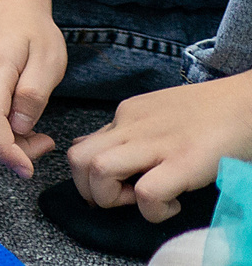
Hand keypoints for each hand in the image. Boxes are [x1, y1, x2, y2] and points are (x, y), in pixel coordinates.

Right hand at [0, 0, 67, 176]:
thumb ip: (34, 95)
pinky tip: (3, 130)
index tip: (29, 170)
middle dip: (8, 153)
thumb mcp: (49, 59)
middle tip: (41, 141)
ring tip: (23, 136)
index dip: (8, 152)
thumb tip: (21, 128)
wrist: (4, 5)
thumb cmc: (32, 31)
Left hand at [66, 70, 251, 221]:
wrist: (248, 101)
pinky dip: (153, 210)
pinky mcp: (185, 161)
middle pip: (77, 158)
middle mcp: (132, 125)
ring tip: (142, 200)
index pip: (81, 147)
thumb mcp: (155, 116)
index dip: (90, 177)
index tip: (118, 187)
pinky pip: (147, 192)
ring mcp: (157, 143)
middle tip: (122, 198)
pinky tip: (173, 204)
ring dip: (112, 198)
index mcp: (126, 115)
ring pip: (99, 170)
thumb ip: (123, 132)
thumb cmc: (208, 114)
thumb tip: (88, 147)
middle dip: (89, 190)